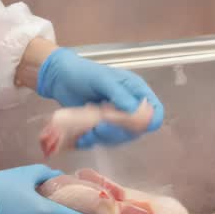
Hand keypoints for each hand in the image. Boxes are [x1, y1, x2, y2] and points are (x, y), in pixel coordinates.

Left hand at [36, 48, 165, 148]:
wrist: (60, 78)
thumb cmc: (83, 72)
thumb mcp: (102, 79)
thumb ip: (119, 93)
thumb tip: (134, 111)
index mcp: (135, 91)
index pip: (155, 111)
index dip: (149, 122)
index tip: (133, 127)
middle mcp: (129, 106)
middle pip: (137, 130)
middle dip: (118, 132)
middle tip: (100, 128)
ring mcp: (115, 118)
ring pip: (120, 137)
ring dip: (105, 138)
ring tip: (88, 132)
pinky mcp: (102, 126)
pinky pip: (104, 140)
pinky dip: (94, 141)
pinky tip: (83, 137)